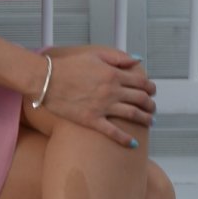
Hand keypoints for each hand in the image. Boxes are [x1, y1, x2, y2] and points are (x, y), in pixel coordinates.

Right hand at [39, 46, 155, 146]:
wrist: (45, 80)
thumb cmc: (67, 66)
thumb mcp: (94, 55)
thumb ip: (117, 57)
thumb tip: (137, 60)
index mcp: (113, 74)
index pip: (141, 82)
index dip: (150, 88)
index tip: (151, 91)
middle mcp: (112, 91)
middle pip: (141, 99)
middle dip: (150, 104)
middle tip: (152, 108)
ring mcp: (103, 106)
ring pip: (133, 115)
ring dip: (145, 119)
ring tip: (149, 122)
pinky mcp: (91, 120)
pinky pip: (113, 132)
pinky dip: (125, 139)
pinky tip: (133, 144)